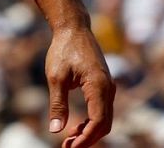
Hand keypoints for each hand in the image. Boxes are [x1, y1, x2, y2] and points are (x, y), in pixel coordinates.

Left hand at [46, 24, 113, 147]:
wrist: (73, 28)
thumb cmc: (63, 49)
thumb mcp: (56, 78)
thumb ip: (57, 105)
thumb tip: (55, 130)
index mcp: (98, 85)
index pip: (98, 121)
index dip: (85, 138)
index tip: (70, 147)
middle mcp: (108, 87)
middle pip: (104, 123)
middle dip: (88, 138)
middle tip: (67, 147)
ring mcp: (108, 86)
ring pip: (105, 118)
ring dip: (90, 131)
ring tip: (69, 139)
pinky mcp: (104, 84)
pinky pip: (102, 109)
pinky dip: (91, 121)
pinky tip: (76, 126)